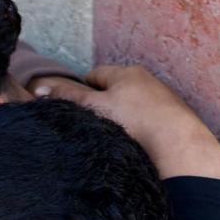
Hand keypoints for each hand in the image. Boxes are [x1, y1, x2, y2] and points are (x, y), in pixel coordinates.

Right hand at [31, 66, 219, 180]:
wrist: (180, 147)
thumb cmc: (135, 122)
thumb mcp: (95, 108)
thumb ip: (69, 97)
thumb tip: (39, 89)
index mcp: (126, 72)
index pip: (94, 76)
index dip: (82, 92)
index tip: (77, 111)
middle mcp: (146, 81)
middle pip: (113, 91)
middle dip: (102, 106)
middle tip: (93, 127)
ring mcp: (162, 100)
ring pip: (130, 107)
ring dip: (121, 119)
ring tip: (115, 139)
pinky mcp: (172, 120)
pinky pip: (146, 121)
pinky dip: (138, 130)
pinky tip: (136, 145)